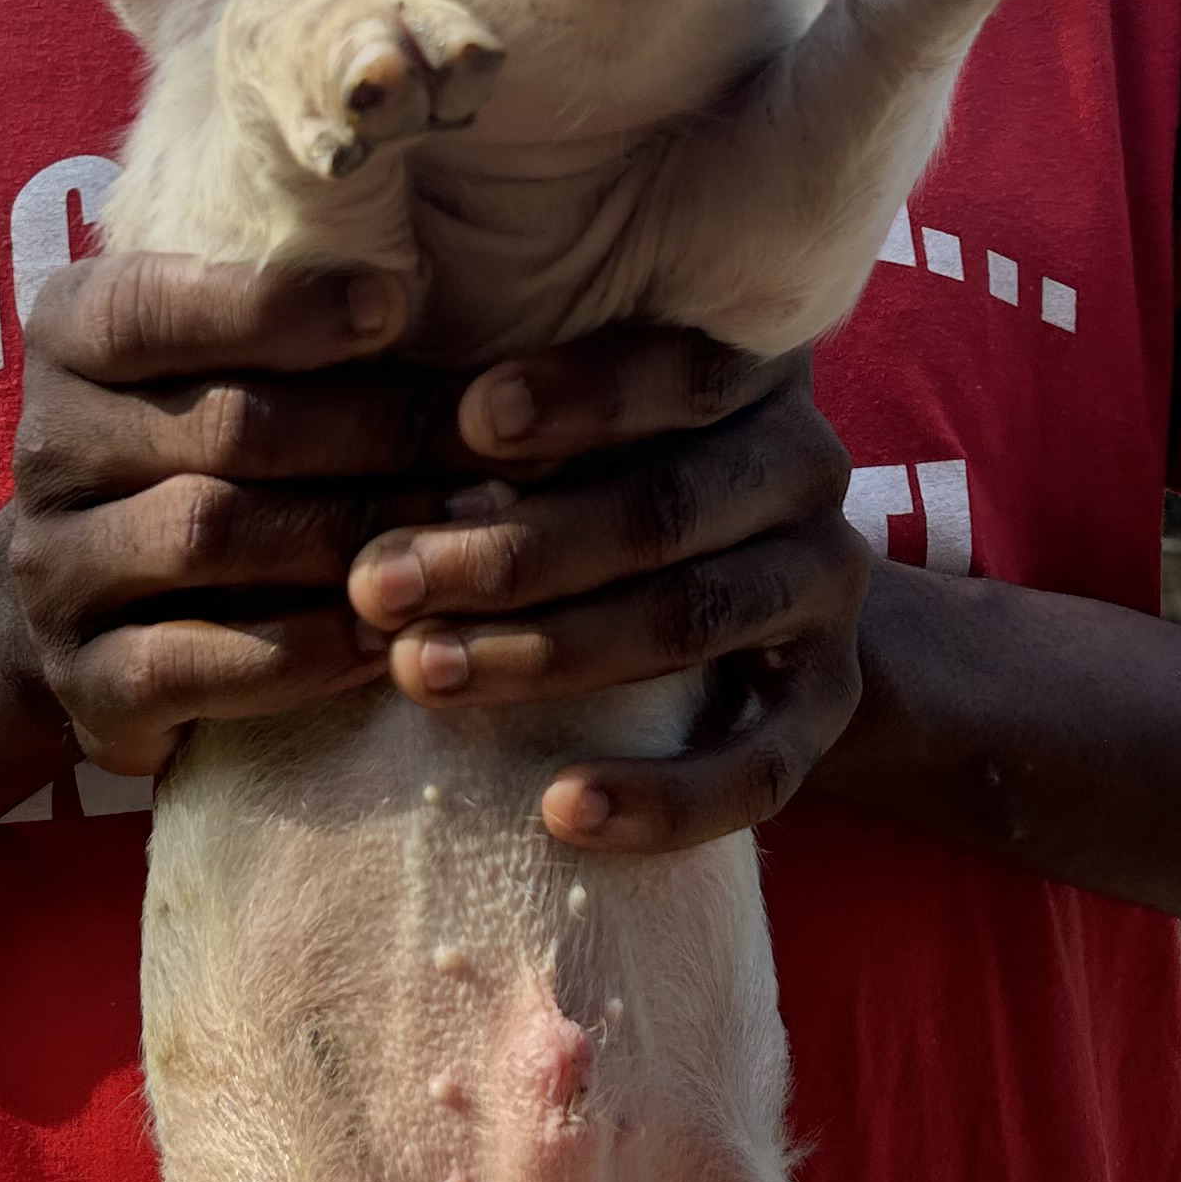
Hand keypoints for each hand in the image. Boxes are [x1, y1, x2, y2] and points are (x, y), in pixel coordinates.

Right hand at [12, 252, 431, 775]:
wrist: (99, 610)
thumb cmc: (207, 455)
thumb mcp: (229, 364)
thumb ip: (296, 326)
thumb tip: (431, 295)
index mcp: (71, 337)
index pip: (157, 305)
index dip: (277, 305)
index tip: (394, 306)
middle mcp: (48, 446)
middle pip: (224, 427)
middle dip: (377, 433)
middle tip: (493, 448)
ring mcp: (54, 569)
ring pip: (207, 537)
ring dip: (352, 537)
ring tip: (463, 538)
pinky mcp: (82, 678)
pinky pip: (190, 664)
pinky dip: (301, 652)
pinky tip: (389, 641)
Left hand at [345, 332, 867, 854]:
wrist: (755, 599)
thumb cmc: (600, 473)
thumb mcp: (572, 419)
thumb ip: (502, 408)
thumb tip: (354, 407)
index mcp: (751, 375)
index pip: (684, 372)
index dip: (584, 397)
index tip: (469, 418)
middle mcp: (806, 472)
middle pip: (665, 510)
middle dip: (511, 551)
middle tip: (377, 583)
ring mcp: (824, 591)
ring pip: (691, 624)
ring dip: (546, 656)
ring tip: (422, 676)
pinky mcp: (827, 708)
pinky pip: (760, 770)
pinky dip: (663, 798)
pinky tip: (559, 809)